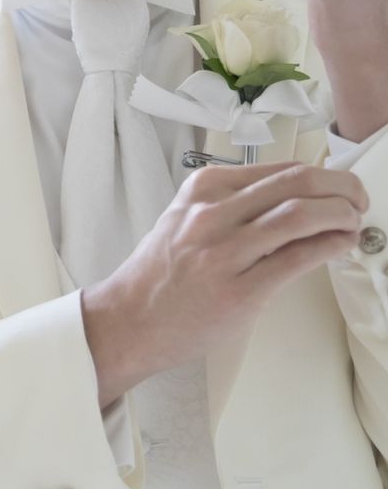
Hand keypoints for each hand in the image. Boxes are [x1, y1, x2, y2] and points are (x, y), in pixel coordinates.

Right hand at [81, 160, 366, 406]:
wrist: (130, 318)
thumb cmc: (160, 273)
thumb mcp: (186, 219)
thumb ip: (231, 205)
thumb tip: (293, 200)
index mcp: (202, 189)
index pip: (279, 169)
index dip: (322, 176)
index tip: (339, 188)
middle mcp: (212, 213)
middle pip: (297, 183)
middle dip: (342, 187)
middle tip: (358, 200)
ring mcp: (224, 251)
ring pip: (301, 214)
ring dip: (342, 215)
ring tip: (353, 223)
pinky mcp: (239, 290)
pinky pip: (297, 259)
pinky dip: (330, 246)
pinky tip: (340, 245)